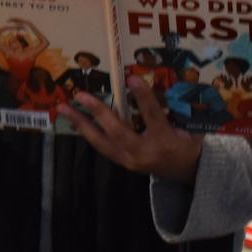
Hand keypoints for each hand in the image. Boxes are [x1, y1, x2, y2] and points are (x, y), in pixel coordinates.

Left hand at [69, 81, 202, 181]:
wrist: (188, 172)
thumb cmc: (187, 143)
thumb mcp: (185, 125)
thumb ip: (169, 108)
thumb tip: (145, 85)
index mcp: (166, 140)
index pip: (153, 116)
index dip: (143, 97)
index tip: (131, 79)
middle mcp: (145, 153)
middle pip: (118, 131)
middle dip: (98, 111)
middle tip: (80, 95)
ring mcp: (131, 161)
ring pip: (102, 142)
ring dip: (82, 124)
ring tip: (63, 110)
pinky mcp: (123, 163)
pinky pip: (102, 147)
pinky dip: (88, 133)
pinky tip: (75, 121)